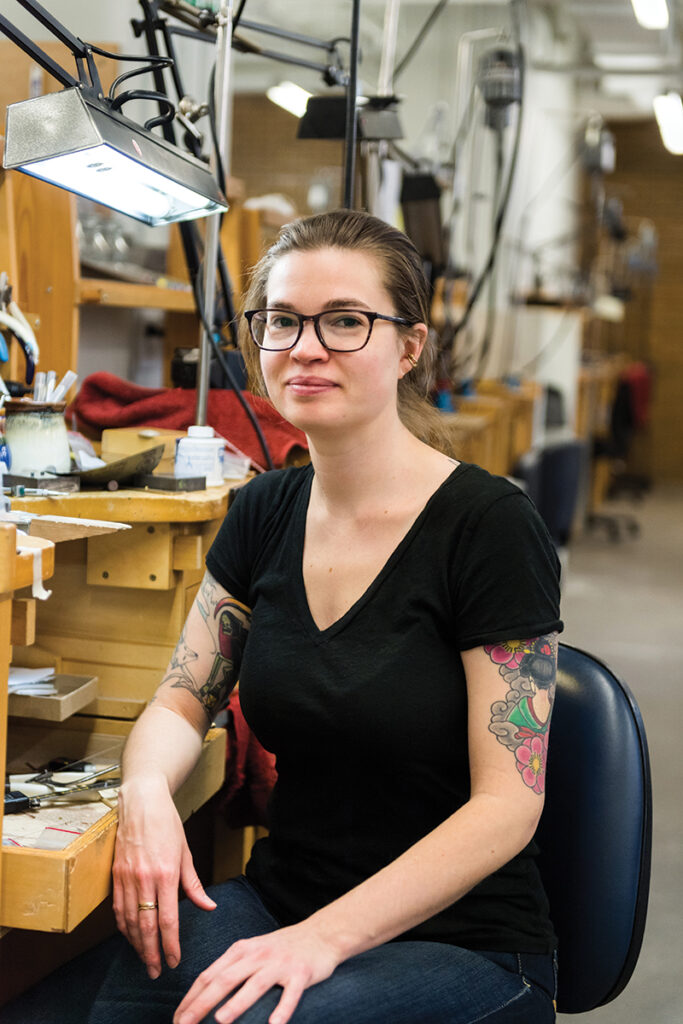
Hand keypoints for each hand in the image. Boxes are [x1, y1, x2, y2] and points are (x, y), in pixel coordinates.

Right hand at [112, 774, 215, 978]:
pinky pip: (118, 908)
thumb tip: (208, 907)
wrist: (141, 802)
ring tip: (144, 959)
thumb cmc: (167, 824)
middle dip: (151, 953)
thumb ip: (194, 884)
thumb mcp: (186, 852)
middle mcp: (145, 879)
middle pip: (146, 926)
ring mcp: (127, 877)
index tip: (174, 961)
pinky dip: (123, 927)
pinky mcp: (115, 874)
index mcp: (166, 873)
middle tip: (155, 972)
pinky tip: (130, 936)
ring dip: (136, 944)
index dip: (170, 945)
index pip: (168, 920)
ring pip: (129, 921)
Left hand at [173, 923, 341, 1023]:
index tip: (177, 1019)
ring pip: (255, 984)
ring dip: (237, 1003)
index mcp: (241, 950)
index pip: (209, 974)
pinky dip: (282, 1009)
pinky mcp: (301, 973)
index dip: (191, 997)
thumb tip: (202, 995)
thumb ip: (231, 969)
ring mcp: (280, 964)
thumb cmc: (281, 949)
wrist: (321, 934)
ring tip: (220, 1021)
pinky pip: (291, 994)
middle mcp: (258, 955)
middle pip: (225, 979)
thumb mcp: (252, 952)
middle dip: (202, 1003)